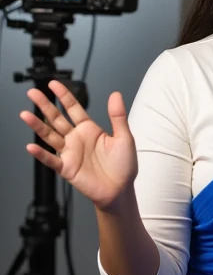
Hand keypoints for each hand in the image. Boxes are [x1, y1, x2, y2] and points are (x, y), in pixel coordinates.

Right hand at [20, 80, 137, 210]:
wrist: (121, 190)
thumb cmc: (123, 166)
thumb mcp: (124, 137)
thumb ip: (117, 116)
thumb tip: (116, 94)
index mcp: (89, 129)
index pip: (73, 108)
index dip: (63, 95)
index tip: (53, 84)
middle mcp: (76, 139)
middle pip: (57, 118)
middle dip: (44, 105)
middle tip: (32, 92)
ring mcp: (70, 153)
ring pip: (50, 136)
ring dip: (37, 126)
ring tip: (25, 115)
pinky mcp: (67, 168)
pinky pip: (52, 160)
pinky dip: (41, 154)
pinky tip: (31, 146)